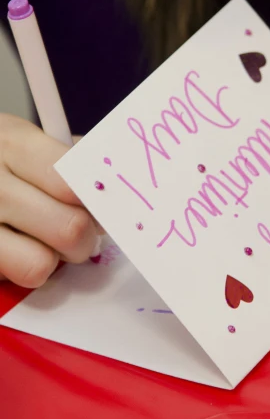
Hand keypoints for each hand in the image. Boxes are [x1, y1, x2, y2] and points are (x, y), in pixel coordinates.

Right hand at [0, 115, 97, 286]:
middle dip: (86, 236)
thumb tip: (110, 184)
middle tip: (83, 230)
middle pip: (70, 229)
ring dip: (52, 260)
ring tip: (43, 242)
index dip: (100, 200)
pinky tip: (14, 250)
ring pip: (41, 266)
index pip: (75, 182)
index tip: (108, 205)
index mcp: (11, 142)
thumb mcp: (19, 138)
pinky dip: (20, 271)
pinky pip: (12, 281)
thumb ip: (63, 156)